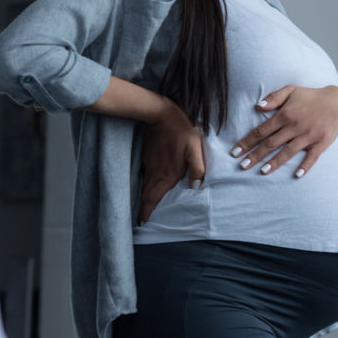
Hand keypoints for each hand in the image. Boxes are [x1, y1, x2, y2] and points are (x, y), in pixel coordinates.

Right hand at [138, 98, 205, 223]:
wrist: (161, 114)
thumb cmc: (182, 130)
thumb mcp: (195, 148)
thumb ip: (197, 168)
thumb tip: (195, 188)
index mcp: (167, 174)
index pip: (153, 198)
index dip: (147, 212)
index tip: (143, 223)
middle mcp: (156, 172)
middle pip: (146, 196)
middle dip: (142, 209)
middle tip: (140, 221)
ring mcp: (149, 164)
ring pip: (144, 186)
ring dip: (143, 198)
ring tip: (143, 207)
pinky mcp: (147, 157)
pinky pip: (145, 175)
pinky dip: (145, 185)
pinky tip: (148, 185)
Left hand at [229, 85, 337, 177]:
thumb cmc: (310, 96)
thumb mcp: (290, 91)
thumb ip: (273, 98)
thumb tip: (257, 106)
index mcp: (285, 115)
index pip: (261, 131)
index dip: (247, 142)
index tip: (235, 152)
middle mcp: (295, 126)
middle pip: (271, 143)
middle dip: (255, 155)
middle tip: (242, 166)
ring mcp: (309, 135)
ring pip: (288, 151)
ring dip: (275, 162)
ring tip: (262, 172)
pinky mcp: (322, 143)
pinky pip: (312, 156)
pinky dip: (305, 166)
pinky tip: (297, 175)